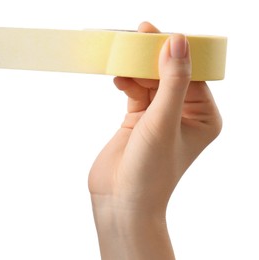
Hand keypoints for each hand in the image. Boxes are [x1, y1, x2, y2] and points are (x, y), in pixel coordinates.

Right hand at [88, 22, 221, 258]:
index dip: (174, 51)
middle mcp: (184, 115)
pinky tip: (118, 79)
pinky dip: (127, 83)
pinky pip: (135, 92)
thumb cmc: (150, 171)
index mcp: (203, 116)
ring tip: (121, 59)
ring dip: (136, 70)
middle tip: (135, 36)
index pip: (191, 73)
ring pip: (150, 82)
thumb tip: (178, 41)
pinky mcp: (138, 120)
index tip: (155, 31)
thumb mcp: (163, 121)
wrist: (120, 201)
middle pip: (169, 74)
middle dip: (152, 58)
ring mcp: (159, 118)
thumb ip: (171, 80)